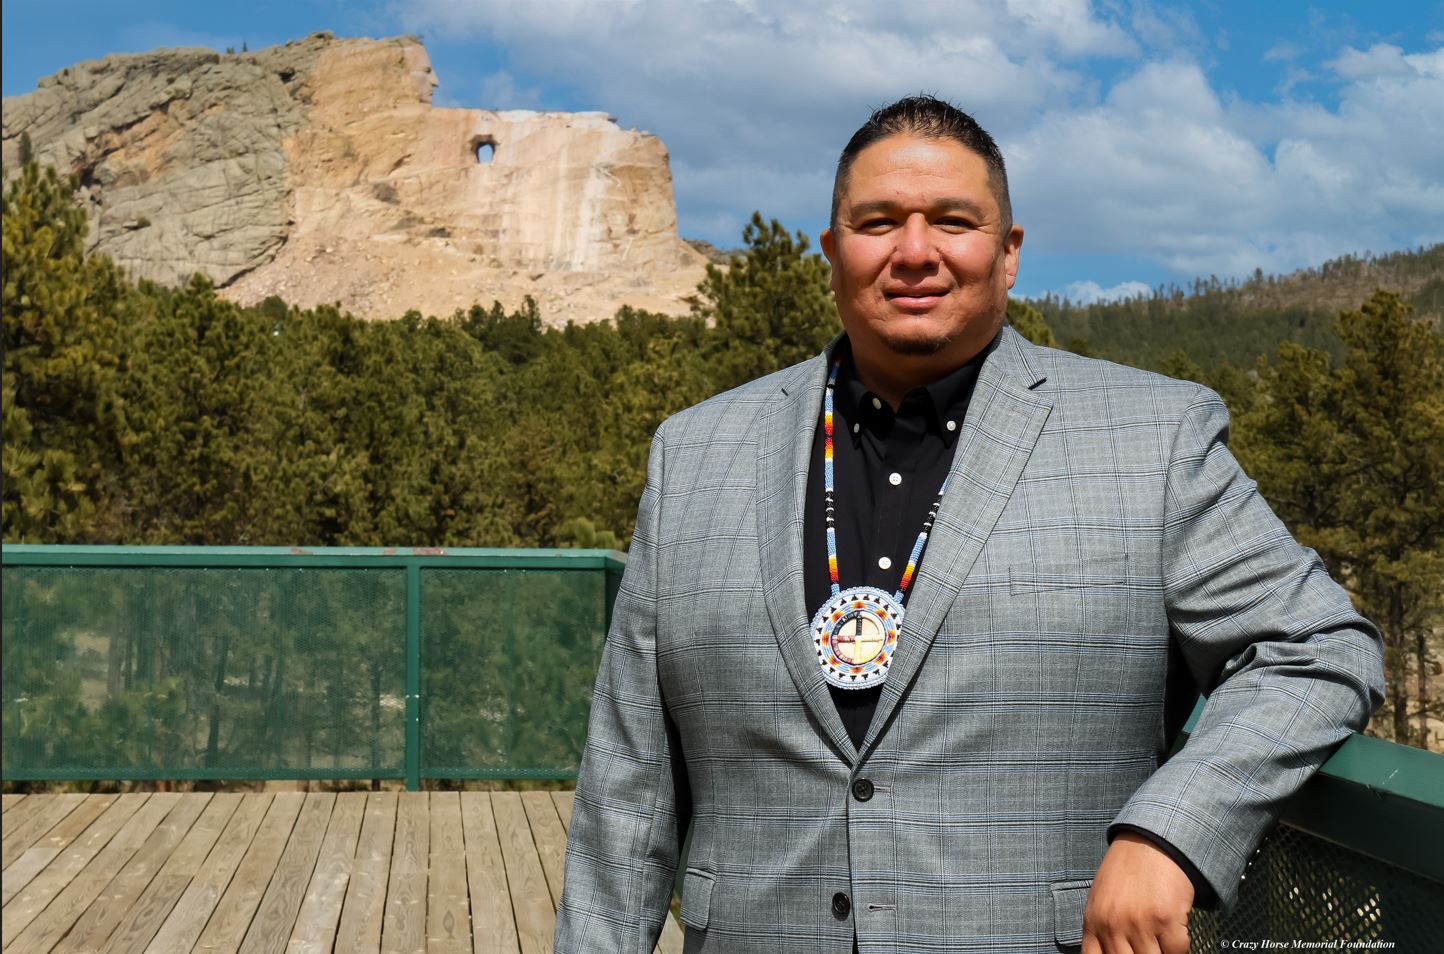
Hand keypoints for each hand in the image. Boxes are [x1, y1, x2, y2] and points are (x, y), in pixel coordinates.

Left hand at [1082, 831, 1193, 953]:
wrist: (1152, 841)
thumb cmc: (1126, 869)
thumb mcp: (1101, 900)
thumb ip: (1103, 932)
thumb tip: (1110, 953)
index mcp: (1094, 922)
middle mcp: (1113, 925)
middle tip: (1147, 949)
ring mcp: (1139, 923)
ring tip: (1159, 942)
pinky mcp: (1166, 919)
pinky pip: (1177, 952)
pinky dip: (1179, 948)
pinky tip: (1174, 935)